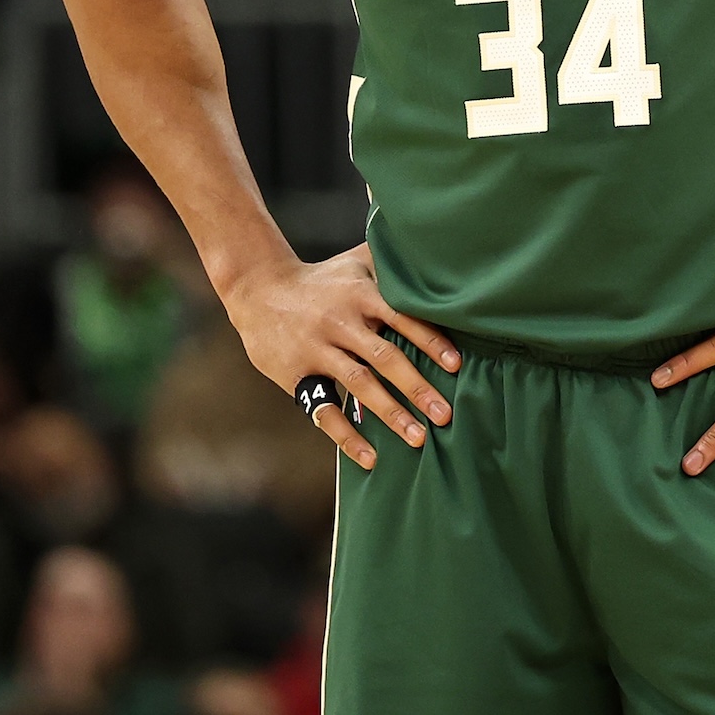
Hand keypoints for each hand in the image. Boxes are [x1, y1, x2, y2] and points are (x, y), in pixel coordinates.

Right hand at [220, 243, 458, 470]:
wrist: (257, 289)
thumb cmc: (321, 279)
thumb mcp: (355, 261)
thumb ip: (392, 262)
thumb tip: (438, 257)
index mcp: (360, 294)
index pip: (402, 317)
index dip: (430, 341)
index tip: (456, 365)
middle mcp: (340, 322)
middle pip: (384, 357)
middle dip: (417, 387)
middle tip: (445, 415)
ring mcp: (317, 350)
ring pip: (358, 385)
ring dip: (390, 414)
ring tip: (418, 438)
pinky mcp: (296, 375)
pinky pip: (324, 410)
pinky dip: (347, 436)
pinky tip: (369, 457)